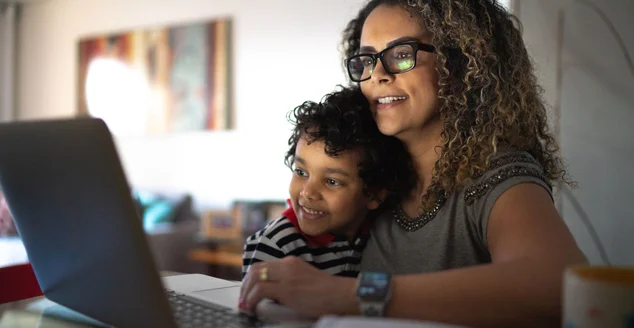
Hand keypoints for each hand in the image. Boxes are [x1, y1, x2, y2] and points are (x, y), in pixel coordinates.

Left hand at [239, 256, 357, 317]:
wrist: (341, 295)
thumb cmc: (327, 293)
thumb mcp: (304, 281)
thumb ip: (288, 283)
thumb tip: (271, 295)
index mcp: (291, 263)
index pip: (263, 265)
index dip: (251, 279)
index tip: (247, 291)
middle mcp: (287, 265)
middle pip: (255, 269)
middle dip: (245, 285)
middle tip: (243, 299)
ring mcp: (287, 275)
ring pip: (255, 277)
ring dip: (246, 292)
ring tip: (245, 304)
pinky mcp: (288, 288)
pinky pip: (261, 290)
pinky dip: (252, 299)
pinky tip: (251, 307)